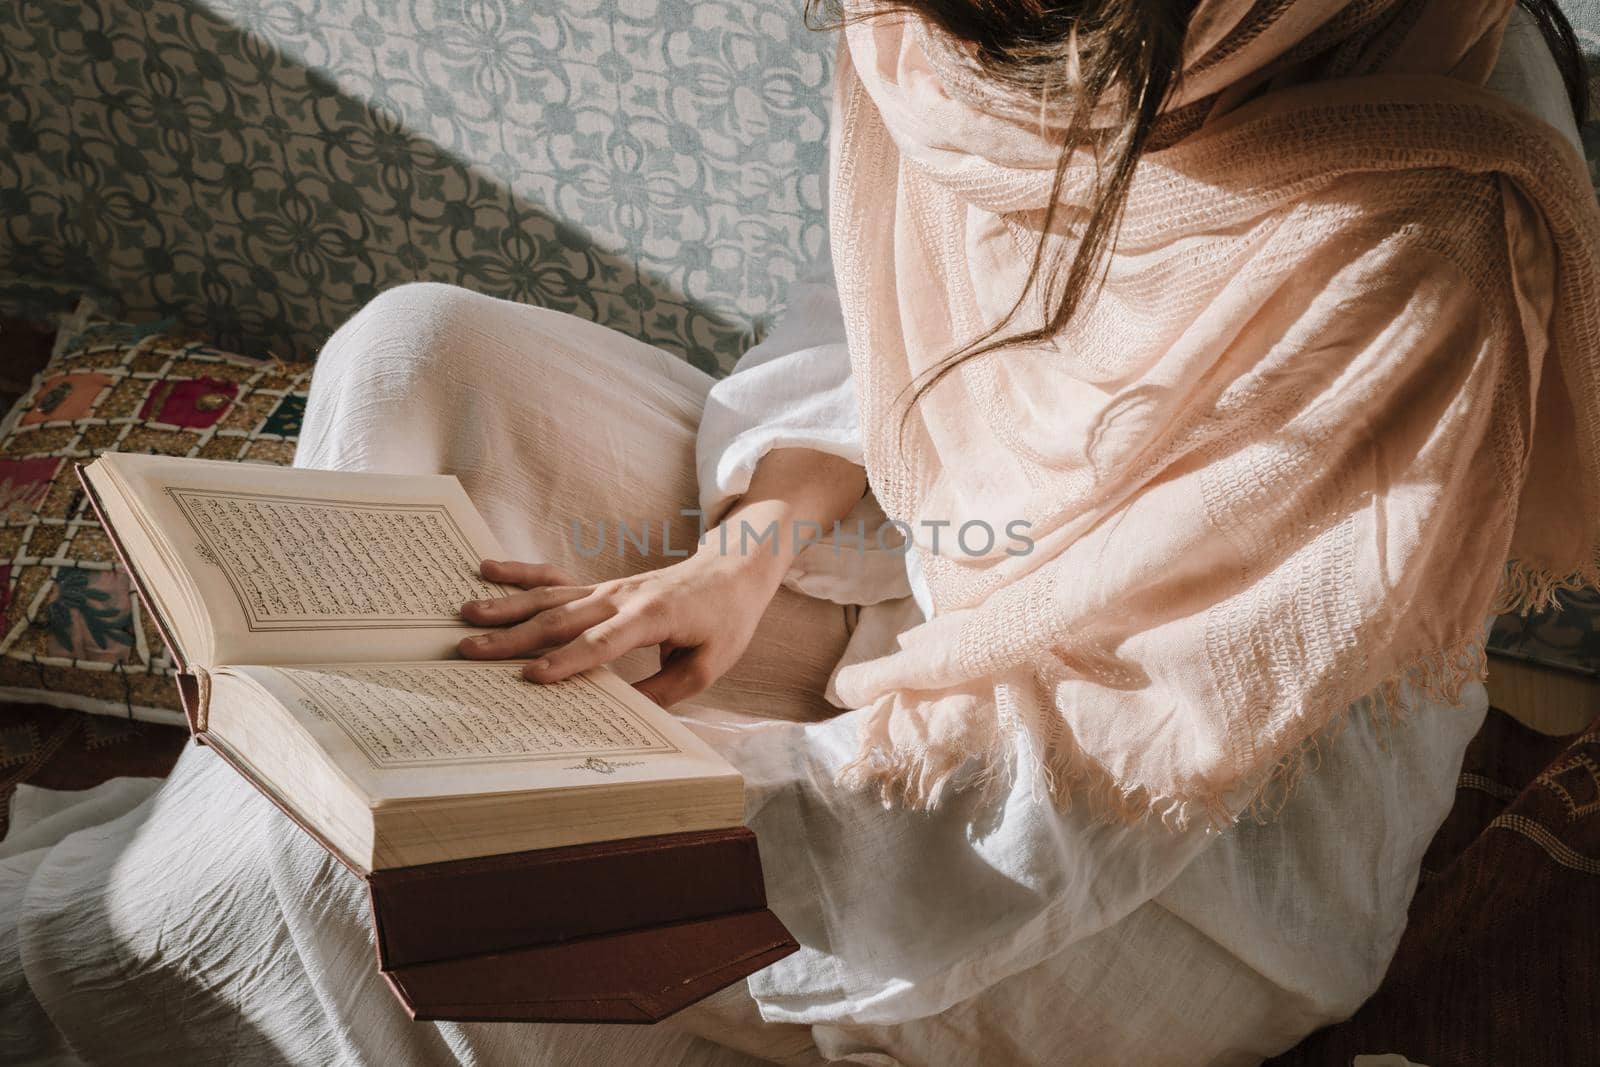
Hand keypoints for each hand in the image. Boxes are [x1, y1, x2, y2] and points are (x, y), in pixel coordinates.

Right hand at [457, 551, 785, 706]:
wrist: (733, 569)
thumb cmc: (724, 620)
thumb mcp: (709, 665)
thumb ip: (665, 689)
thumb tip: (626, 715)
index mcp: (653, 616)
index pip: (604, 642)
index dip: (568, 661)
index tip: (532, 678)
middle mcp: (623, 597)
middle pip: (563, 619)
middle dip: (515, 638)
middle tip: (471, 652)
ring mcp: (608, 588)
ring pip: (551, 598)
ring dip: (507, 608)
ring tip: (466, 616)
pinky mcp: (602, 586)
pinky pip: (556, 580)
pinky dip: (521, 575)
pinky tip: (487, 570)